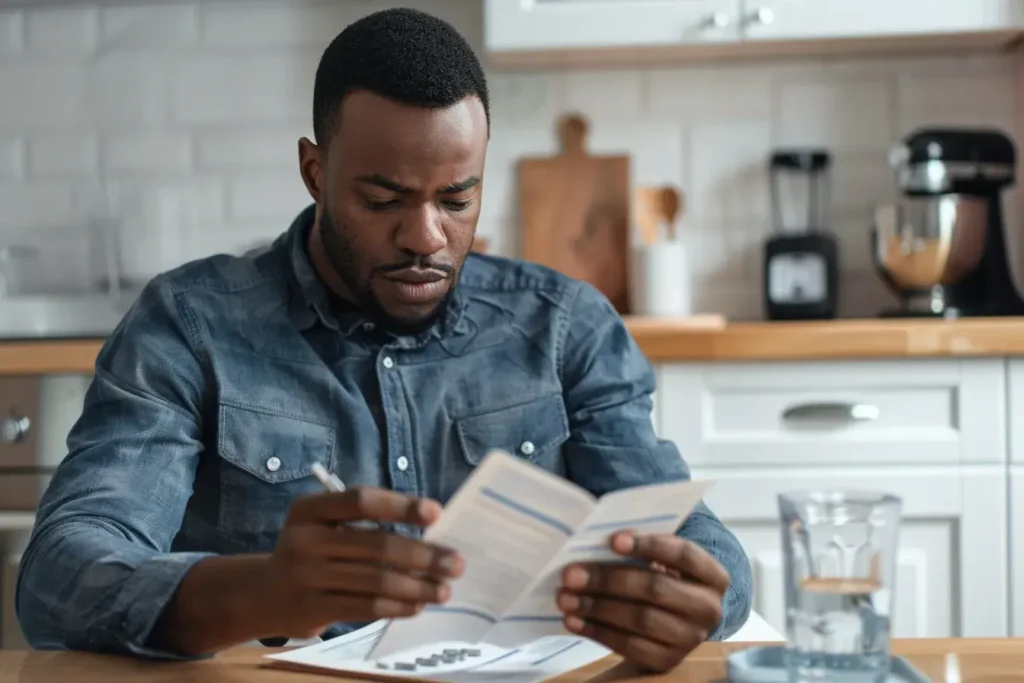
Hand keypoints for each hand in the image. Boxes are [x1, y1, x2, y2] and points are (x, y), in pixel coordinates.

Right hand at [262, 487, 463, 638]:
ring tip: (444, 589)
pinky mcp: (311, 608)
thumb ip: (364, 523)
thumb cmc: (312, 551)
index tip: (436, 513)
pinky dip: (397, 606)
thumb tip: (430, 530)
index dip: (401, 505)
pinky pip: (364, 606)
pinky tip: (417, 605)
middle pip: (377, 544)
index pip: (361, 501)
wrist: (263, 593)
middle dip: (423, 554)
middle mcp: (304, 539)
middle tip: (455, 563)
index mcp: (310, 509)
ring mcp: (305, 576)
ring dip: (417, 586)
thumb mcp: (323, 525)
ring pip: (375, 580)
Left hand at [557, 532, 729, 673]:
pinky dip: (598, 631)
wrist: (675, 623)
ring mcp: (690, 638)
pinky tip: (574, 620)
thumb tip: (596, 541)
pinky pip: (630, 646)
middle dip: (609, 579)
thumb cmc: (664, 579)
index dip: (649, 545)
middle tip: (571, 574)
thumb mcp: (664, 561)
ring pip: (640, 619)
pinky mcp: (668, 661)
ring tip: (566, 597)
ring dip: (597, 607)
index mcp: (713, 576)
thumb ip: (643, 549)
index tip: (612, 540)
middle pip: (655, 589)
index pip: (683, 554)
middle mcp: (708, 609)